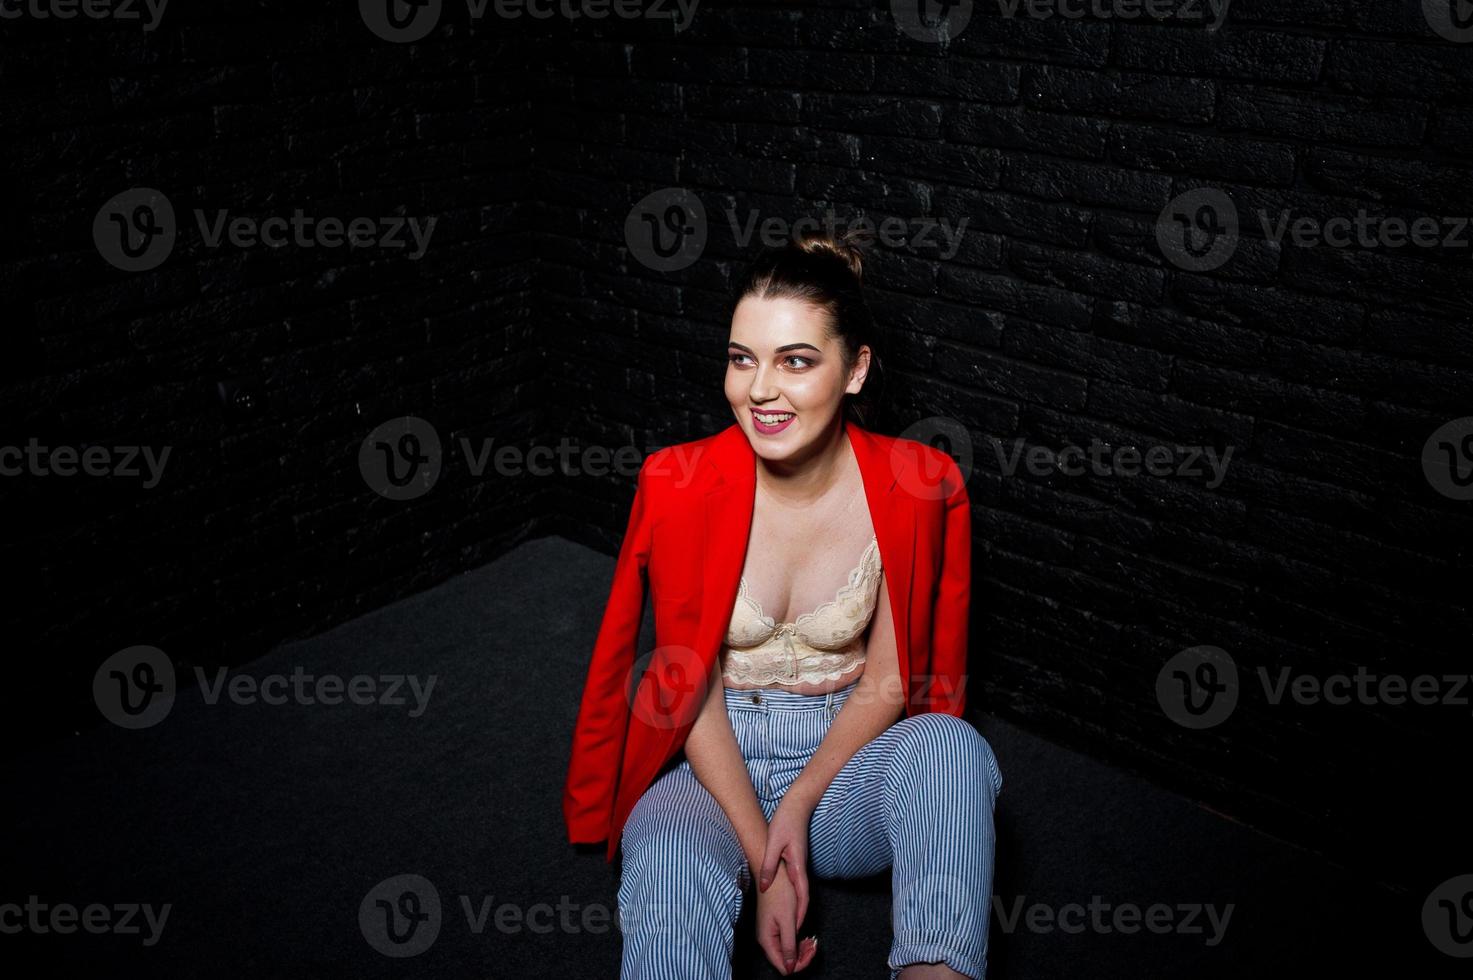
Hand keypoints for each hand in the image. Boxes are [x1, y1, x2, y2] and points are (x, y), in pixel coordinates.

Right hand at [754, 857, 817, 974]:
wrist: (773, 874)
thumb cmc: (780, 894)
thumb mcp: (788, 921)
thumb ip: (788, 945)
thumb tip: (791, 967)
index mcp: (767, 940)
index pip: (784, 967)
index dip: (799, 964)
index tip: (811, 951)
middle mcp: (766, 940)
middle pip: (785, 961)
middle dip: (802, 957)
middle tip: (813, 944)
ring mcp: (769, 934)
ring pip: (786, 952)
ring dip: (800, 950)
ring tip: (811, 940)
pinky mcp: (774, 927)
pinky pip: (785, 942)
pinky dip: (796, 942)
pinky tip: (804, 936)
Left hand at [759, 794, 814, 927]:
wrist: (797, 805)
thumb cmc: (785, 821)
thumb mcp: (773, 843)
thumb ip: (769, 866)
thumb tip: (765, 888)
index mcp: (798, 867)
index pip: (802, 896)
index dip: (799, 914)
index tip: (796, 930)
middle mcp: (802, 868)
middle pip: (804, 898)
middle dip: (800, 916)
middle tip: (794, 935)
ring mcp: (800, 865)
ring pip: (801, 892)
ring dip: (798, 908)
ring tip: (791, 925)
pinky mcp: (797, 861)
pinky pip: (797, 884)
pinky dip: (795, 897)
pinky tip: (788, 901)